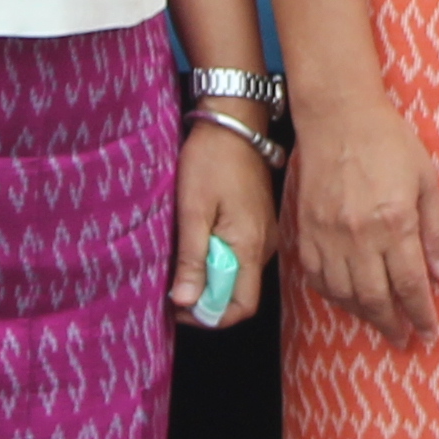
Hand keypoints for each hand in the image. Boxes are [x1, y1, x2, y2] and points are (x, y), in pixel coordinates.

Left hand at [175, 111, 280, 326]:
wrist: (235, 122)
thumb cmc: (212, 161)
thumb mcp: (193, 210)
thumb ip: (192, 258)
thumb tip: (186, 302)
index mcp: (250, 246)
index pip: (241, 306)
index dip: (210, 317)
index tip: (179, 308)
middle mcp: (265, 246)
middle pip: (240, 294)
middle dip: (207, 300)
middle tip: (173, 288)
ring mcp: (265, 234)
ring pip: (240, 276)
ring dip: (211, 280)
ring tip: (180, 266)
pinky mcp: (260, 223)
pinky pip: (241, 256)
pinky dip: (219, 261)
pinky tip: (196, 247)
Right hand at [290, 93, 438, 342]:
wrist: (338, 116)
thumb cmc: (388, 141)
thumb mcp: (426, 179)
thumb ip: (435, 230)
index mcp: (394, 221)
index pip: (410, 284)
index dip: (421, 315)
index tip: (429, 333)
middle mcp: (358, 235)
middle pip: (375, 298)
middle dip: (393, 325)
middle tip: (405, 339)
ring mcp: (327, 235)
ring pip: (344, 294)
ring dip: (364, 316)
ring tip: (380, 322)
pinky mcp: (305, 231)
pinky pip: (318, 278)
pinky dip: (334, 296)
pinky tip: (348, 299)